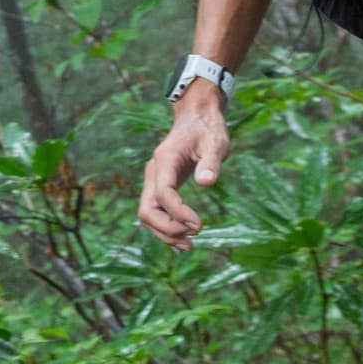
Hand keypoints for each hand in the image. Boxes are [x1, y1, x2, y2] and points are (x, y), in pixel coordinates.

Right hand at [138, 90, 230, 250]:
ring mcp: (155, 181)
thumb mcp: (215, 142)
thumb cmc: (207, 129)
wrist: (196, 117)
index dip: (178, 214)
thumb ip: (211, 162)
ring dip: (165, 234)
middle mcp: (154, 172)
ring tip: (189, 246)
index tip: (199, 225)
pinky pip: (156, 213)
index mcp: (165, 161)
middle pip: (147, 210)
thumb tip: (206, 183)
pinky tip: (182, 242)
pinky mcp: (160, 187)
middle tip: (194, 238)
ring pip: (148, 215)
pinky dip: (166, 230)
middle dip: (167, 229)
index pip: (163, 195)